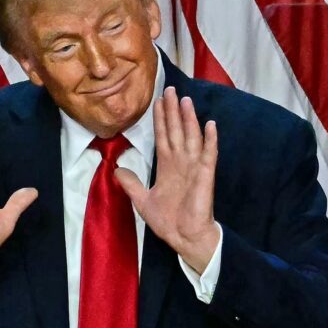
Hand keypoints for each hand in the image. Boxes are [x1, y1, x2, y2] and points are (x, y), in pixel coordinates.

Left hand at [115, 87, 218, 273]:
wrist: (184, 237)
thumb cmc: (168, 221)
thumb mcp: (143, 201)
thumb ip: (131, 184)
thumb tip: (117, 170)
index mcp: (168, 166)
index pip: (163, 136)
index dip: (160, 119)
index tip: (157, 101)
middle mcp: (181, 163)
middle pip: (176, 131)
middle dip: (172, 111)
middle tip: (170, 90)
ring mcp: (194, 167)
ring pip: (191, 137)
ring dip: (189, 119)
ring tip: (185, 100)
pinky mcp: (204, 176)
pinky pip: (208, 155)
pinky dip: (209, 140)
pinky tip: (210, 125)